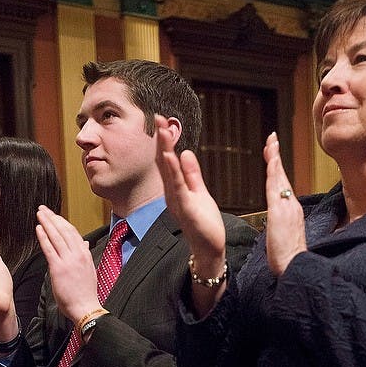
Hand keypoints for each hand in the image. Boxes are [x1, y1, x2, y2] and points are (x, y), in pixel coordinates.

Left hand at [35, 207, 99, 322]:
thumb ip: (85, 255)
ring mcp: (68, 260)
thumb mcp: (89, 270)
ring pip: (56, 236)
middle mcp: (78, 254)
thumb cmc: (85, 293)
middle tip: (44, 209)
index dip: (62, 222)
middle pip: (64, 230)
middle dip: (53, 218)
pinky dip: (43, 237)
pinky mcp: (59, 268)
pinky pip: (49, 248)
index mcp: (85, 255)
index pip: (73, 233)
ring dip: (47, 223)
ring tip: (40, 214)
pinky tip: (38, 228)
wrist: (86, 307)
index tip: (54, 216)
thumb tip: (84, 244)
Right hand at [155, 116, 225, 277]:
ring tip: (162, 130)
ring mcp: (177, 200)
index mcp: (175, 188)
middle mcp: (172, 193)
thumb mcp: (198, 192)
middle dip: (161, 139)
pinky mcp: (186, 208)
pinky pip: (179, 187)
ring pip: (169, 171)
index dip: (165, 140)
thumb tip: (185, 152)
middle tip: (157, 117)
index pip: (168, 160)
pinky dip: (174, 171)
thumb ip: (191, 174)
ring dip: (165, 150)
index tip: (162, 121)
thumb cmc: (203, 224)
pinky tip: (172, 156)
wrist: (208, 249)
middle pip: (164, 161)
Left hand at [263, 132, 306, 276]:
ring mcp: (288, 208)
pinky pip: (275, 189)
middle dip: (276, 156)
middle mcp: (292, 206)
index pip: (283, 185)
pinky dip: (273, 173)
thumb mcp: (285, 236)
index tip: (273, 154)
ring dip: (274, 159)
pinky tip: (271, 162)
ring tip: (270, 143)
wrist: (296, 267)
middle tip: (272, 138)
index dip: (278, 168)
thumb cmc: (289, 257)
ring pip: (279, 179)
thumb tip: (277, 220)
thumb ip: (282, 225)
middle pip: (282, 177)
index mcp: (292, 211)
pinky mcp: (281, 213)